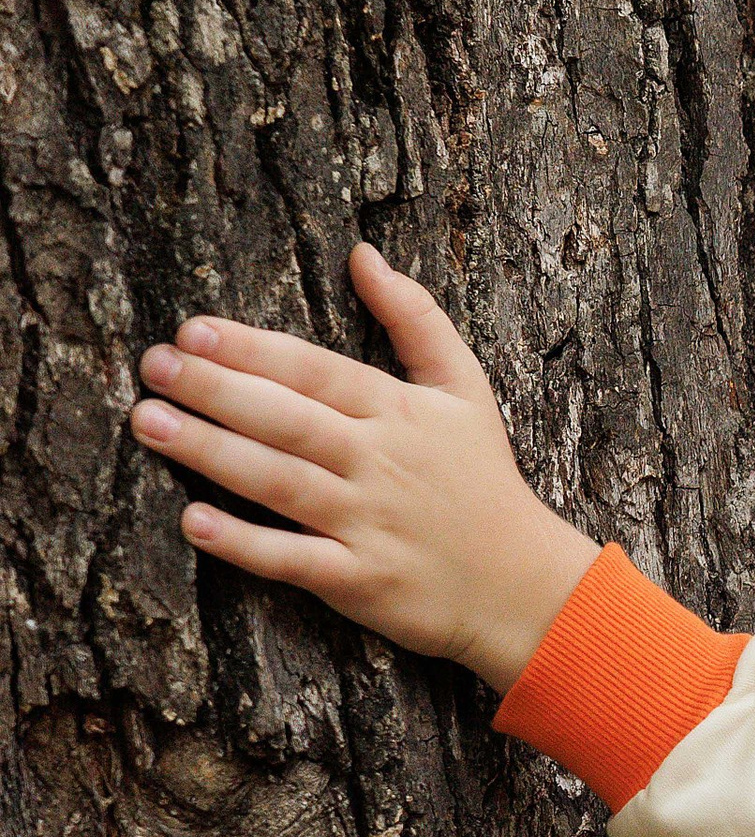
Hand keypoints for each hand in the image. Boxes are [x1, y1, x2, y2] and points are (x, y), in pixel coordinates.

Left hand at [130, 243, 599, 692]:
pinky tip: (194, 522)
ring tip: (150, 424)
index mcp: (399, 411)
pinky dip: (245, 543)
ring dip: (212, 453)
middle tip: (151, 366)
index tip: (192, 331)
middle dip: (215, 390)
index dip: (253, 349)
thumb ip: (416, 317)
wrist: (521, 582)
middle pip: (287, 420)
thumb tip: (363, 254)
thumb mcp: (464, 387)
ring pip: (280, 482)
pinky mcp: (359, 581)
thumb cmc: (481, 479)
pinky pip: (294, 560)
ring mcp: (368, 523)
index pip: (315, 371)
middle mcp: (379, 462)